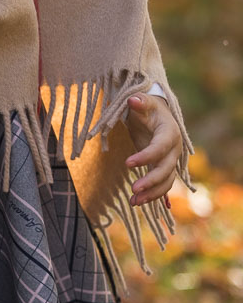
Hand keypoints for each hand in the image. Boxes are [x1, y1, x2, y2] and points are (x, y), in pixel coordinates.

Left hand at [124, 93, 182, 207]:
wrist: (157, 115)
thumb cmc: (148, 108)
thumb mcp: (143, 102)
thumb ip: (139, 102)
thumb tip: (133, 100)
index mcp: (170, 133)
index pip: (160, 147)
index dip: (146, 156)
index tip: (127, 163)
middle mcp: (174, 150)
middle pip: (166, 169)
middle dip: (151, 181)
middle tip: (134, 190)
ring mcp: (170, 161)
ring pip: (166, 181)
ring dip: (152, 193)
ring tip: (134, 202)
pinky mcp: (163, 168)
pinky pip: (162, 185)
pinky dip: (152, 194)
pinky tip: (138, 202)